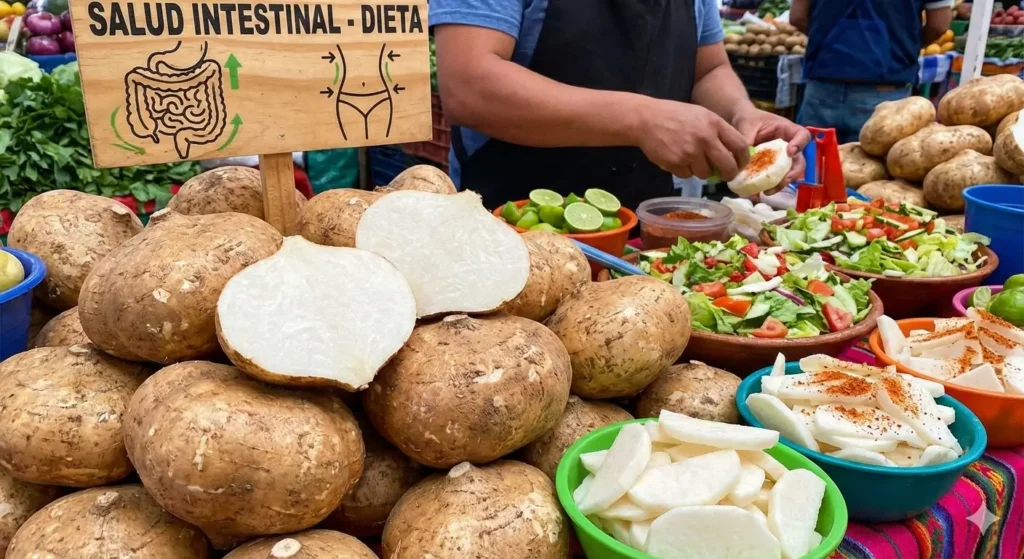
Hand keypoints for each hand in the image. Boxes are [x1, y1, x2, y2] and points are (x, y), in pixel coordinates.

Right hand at [634, 99, 750, 180]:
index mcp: (714, 124)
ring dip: (701, 171)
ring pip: (706, 174)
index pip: (740, 146)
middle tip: (725, 175)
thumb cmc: (675, 116)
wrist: (646, 119)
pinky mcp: (676, 163)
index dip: (743, 159)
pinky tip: (677, 158)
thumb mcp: (702, 115)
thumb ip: (718, 132)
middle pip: (727, 166)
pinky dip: (684, 170)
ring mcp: (690, 152)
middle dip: (729, 174)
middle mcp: (705, 139)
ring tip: (691, 158)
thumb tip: (733, 155)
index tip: (740, 165)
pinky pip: (687, 175)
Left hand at [730, 107, 811, 194]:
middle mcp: (788, 145)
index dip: (800, 144)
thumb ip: (746, 139)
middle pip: (799, 161)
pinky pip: (775, 178)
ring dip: (781, 184)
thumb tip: (743, 158)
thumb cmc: (748, 120)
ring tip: (768, 192)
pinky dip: (769, 186)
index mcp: (787, 130)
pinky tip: (759, 192)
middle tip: (783, 181)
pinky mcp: (772, 167)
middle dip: (793, 173)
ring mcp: (781, 158)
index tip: (790, 152)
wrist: (740, 125)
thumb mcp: (746, 126)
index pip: (802, 135)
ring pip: (788, 173)